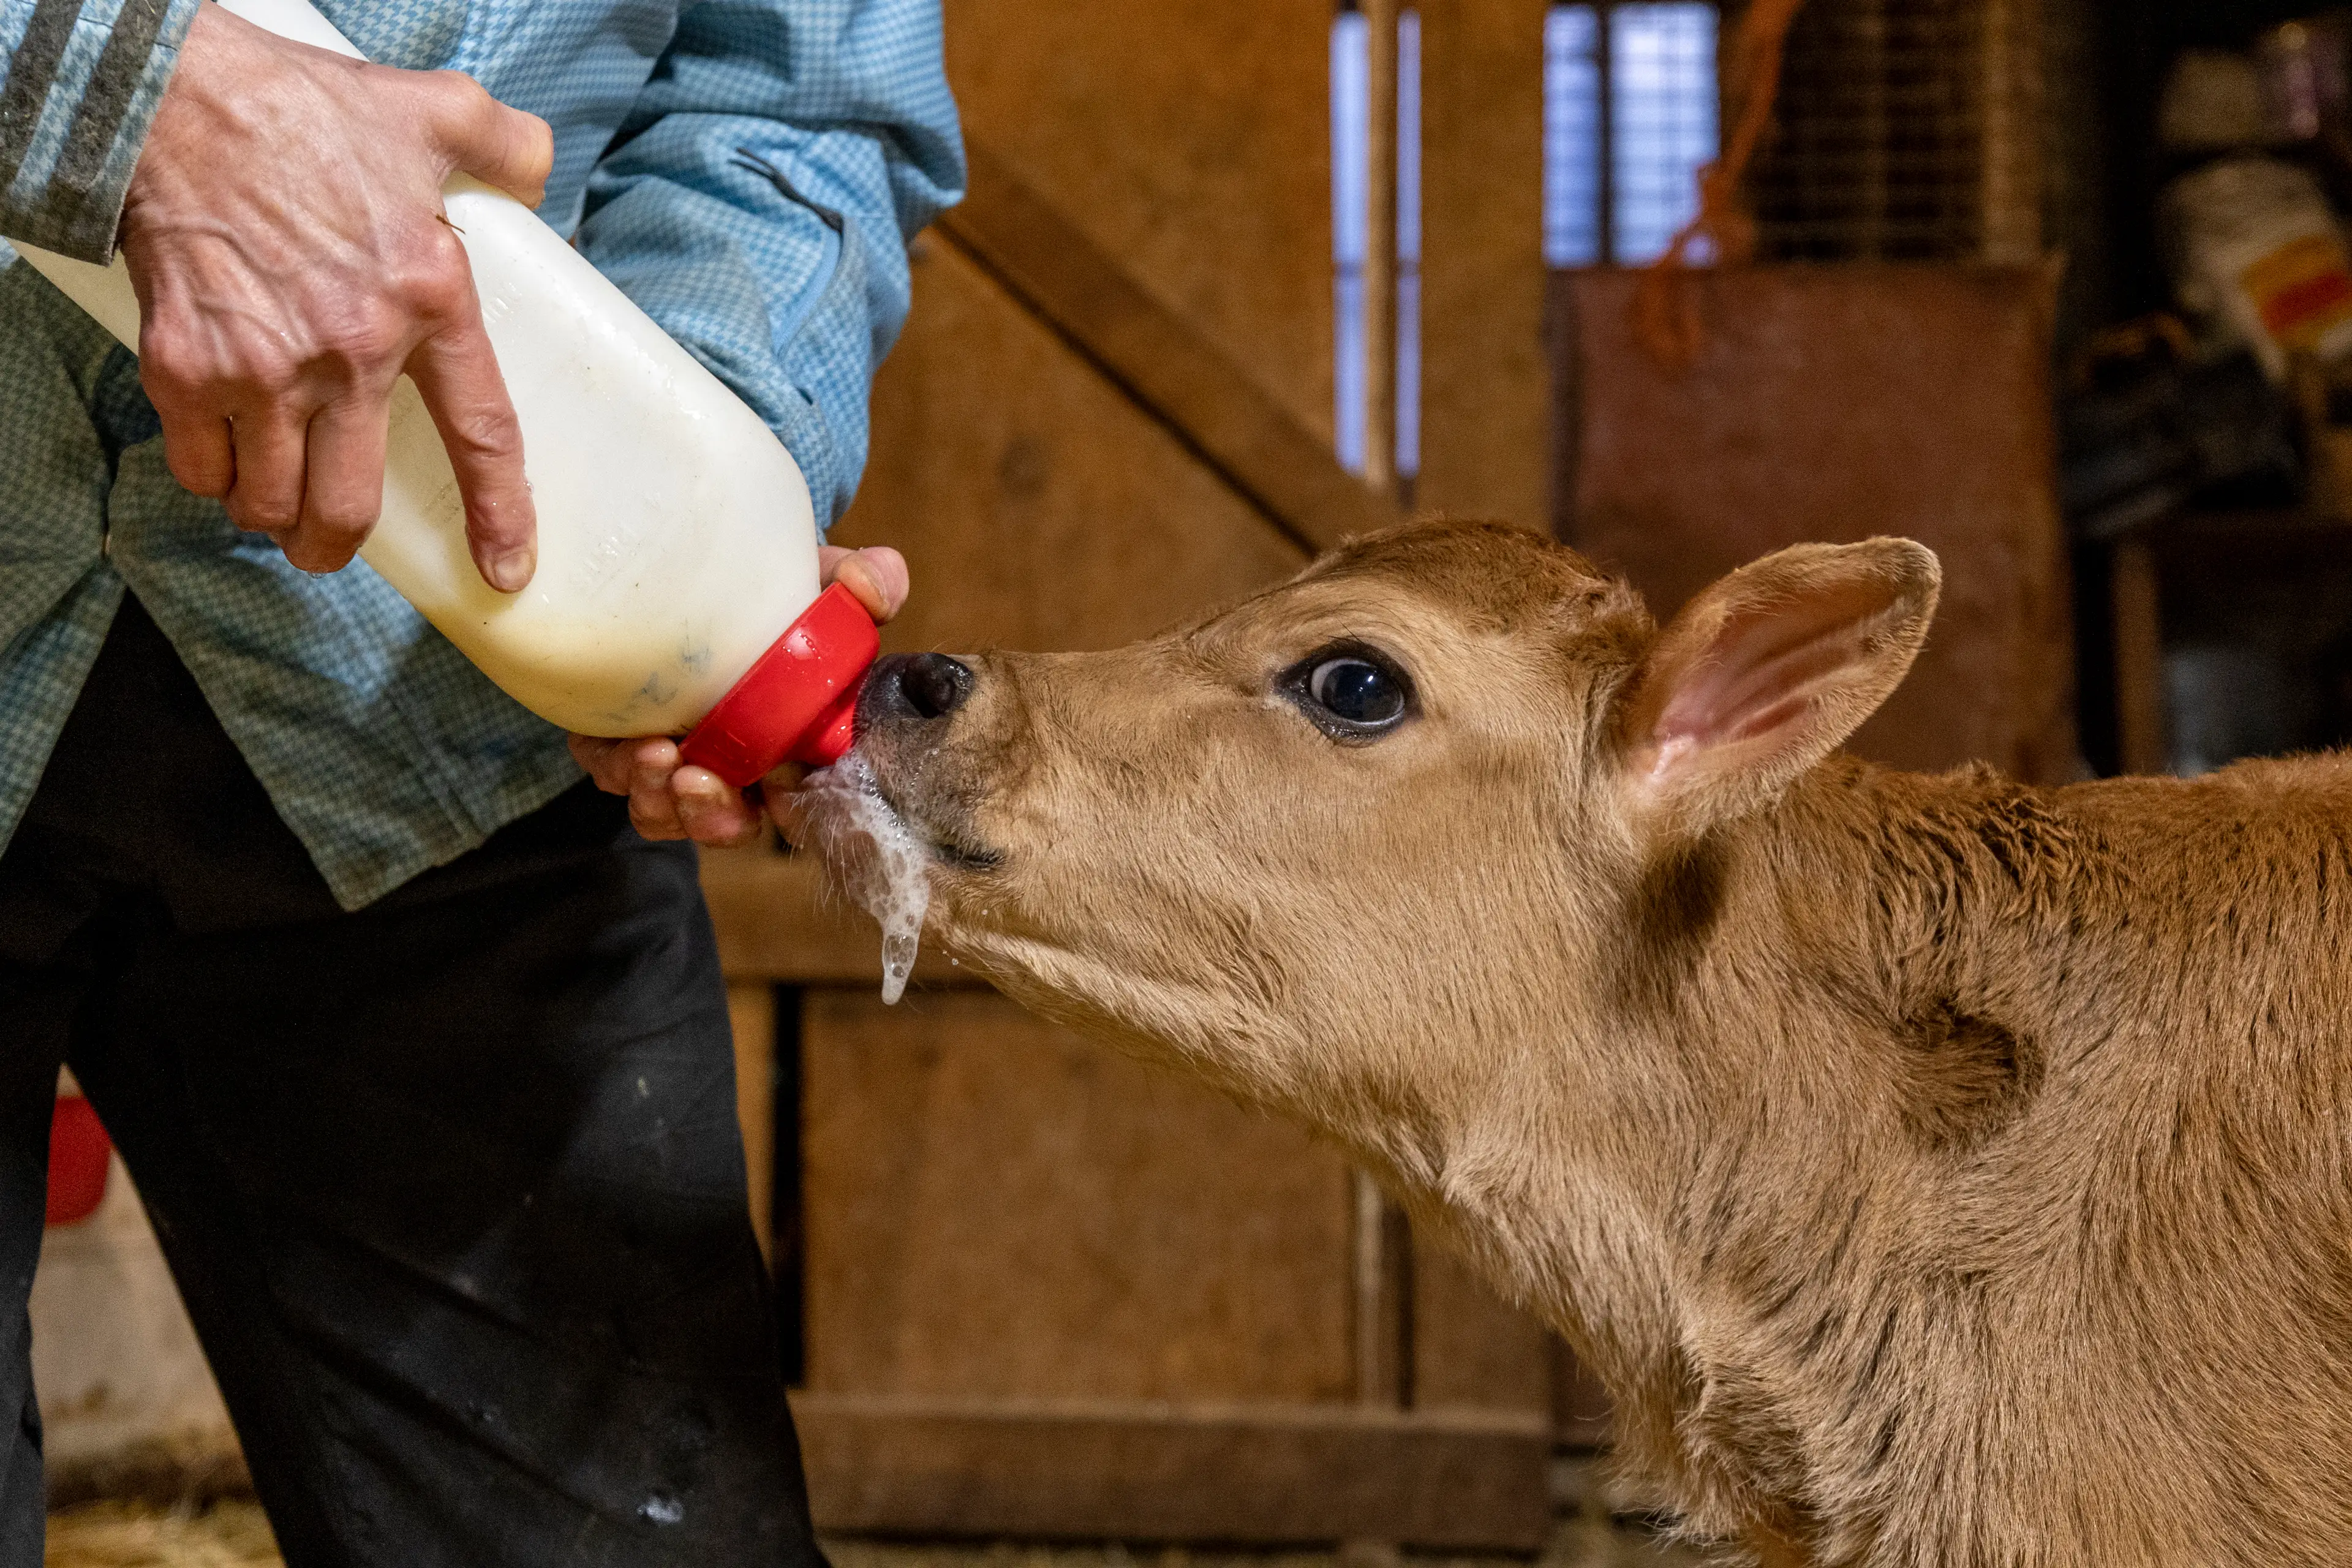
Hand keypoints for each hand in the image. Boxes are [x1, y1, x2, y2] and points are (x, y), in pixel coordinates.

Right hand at [117, 2, 553, 587]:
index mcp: (430, 300)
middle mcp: (351, 350)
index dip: (498, 512)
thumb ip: (504, 146)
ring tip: (270, 493)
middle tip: (326, 541)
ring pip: (269, 501)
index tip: (506, 569)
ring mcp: (264, 368)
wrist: (174, 100)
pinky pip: (201, 468)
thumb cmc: (303, 109)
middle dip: (334, 544)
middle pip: (348, 505)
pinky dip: (210, 475)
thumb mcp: (436, 112)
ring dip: (270, 512)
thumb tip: (540, 172)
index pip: (482, 433)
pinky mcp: (186, 369)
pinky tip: (219, 451)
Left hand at [569, 546, 910, 846]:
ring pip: (666, 811)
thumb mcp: (818, 579)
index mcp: (791, 743)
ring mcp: (675, 757)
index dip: (792, 814)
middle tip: (699, 780)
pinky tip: (623, 741)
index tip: (780, 793)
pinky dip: (618, 768)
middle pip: (729, 821)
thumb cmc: (768, 589)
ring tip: (654, 755)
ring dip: (660, 798)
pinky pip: (614, 774)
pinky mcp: (617, 740)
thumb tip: (877, 585)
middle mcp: (735, 763)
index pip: (799, 804)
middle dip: (714, 815)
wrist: (685, 568)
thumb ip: (859, 581)